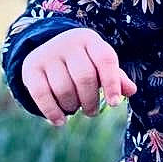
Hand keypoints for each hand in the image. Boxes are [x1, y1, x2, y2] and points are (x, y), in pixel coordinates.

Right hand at [21, 28, 137, 126]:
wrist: (47, 48)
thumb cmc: (83, 61)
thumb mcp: (100, 65)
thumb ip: (116, 77)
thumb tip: (131, 91)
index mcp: (90, 39)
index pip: (105, 59)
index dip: (112, 83)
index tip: (114, 104)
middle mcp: (68, 43)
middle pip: (84, 77)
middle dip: (91, 101)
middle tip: (92, 112)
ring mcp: (47, 54)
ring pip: (64, 89)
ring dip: (72, 107)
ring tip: (75, 108)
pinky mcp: (31, 67)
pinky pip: (41, 94)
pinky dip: (52, 112)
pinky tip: (60, 122)